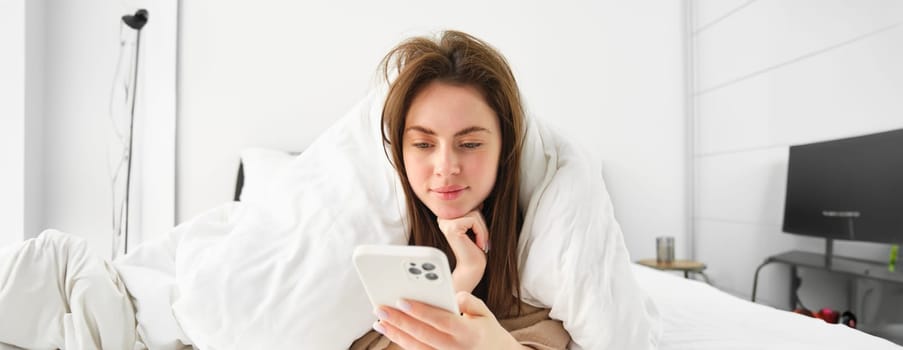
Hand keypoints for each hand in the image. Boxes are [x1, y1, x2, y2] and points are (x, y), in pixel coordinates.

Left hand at [373, 291, 523, 349]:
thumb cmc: (486, 330)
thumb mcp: (485, 313)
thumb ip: (469, 301)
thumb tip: (452, 295)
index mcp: (468, 333)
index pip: (440, 321)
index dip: (420, 311)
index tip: (402, 300)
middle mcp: (454, 348)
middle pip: (422, 334)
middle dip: (399, 321)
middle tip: (380, 308)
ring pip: (415, 347)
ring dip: (395, 333)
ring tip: (379, 320)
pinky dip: (402, 341)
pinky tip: (390, 331)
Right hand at [437, 209, 488, 292]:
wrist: (472, 268)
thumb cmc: (474, 249)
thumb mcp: (474, 226)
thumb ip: (473, 212)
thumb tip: (479, 200)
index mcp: (446, 217)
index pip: (468, 205)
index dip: (477, 219)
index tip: (477, 235)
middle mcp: (442, 218)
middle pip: (471, 207)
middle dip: (480, 224)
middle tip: (480, 240)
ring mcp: (445, 222)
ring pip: (474, 213)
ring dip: (482, 229)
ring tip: (479, 243)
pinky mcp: (452, 227)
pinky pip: (474, 220)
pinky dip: (481, 232)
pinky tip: (478, 244)